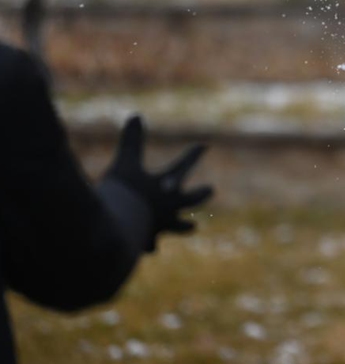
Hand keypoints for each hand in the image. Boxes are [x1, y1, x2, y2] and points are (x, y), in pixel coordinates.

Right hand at [104, 116, 213, 250]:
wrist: (114, 230)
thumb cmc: (124, 194)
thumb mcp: (126, 163)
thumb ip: (132, 141)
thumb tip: (136, 115)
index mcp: (167, 188)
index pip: (183, 167)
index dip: (193, 155)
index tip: (205, 146)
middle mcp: (168, 208)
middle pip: (190, 200)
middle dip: (199, 194)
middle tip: (212, 189)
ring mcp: (159, 227)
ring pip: (177, 226)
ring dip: (184, 225)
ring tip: (193, 226)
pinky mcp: (144, 241)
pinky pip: (150, 243)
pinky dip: (149, 244)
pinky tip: (151, 249)